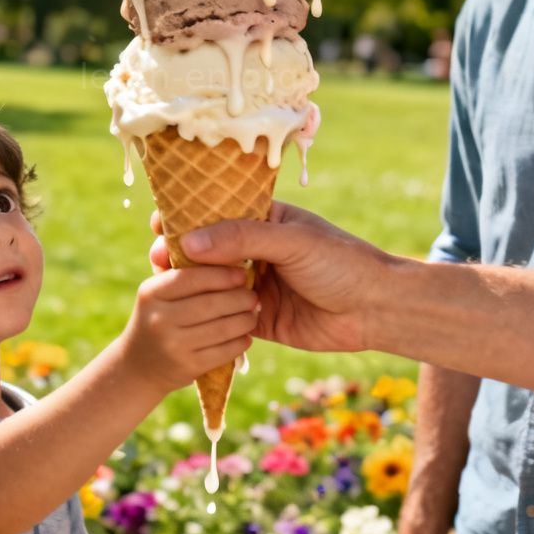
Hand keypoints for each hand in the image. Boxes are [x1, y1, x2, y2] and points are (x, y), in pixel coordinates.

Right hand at [118, 266, 258, 393]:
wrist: (138, 366)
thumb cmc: (159, 316)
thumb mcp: (161, 291)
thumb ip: (183, 268)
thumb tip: (213, 240)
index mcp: (152, 291)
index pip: (192, 276)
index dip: (221, 272)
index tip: (241, 270)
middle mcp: (158, 318)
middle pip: (210, 303)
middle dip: (239, 297)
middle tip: (253, 294)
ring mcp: (172, 345)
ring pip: (221, 328)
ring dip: (245, 319)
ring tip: (253, 312)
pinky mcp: (187, 367)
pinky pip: (224, 351)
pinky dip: (241, 341)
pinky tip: (246, 335)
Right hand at [149, 202, 383, 352]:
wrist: (376, 309)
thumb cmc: (339, 263)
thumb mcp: (291, 241)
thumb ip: (242, 238)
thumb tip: (189, 242)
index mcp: (264, 222)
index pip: (217, 214)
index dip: (188, 218)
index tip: (158, 223)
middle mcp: (257, 251)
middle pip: (209, 251)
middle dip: (181, 254)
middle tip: (157, 259)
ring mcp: (257, 285)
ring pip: (213, 284)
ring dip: (191, 285)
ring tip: (165, 286)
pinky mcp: (260, 318)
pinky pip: (225, 316)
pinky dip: (208, 316)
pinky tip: (183, 316)